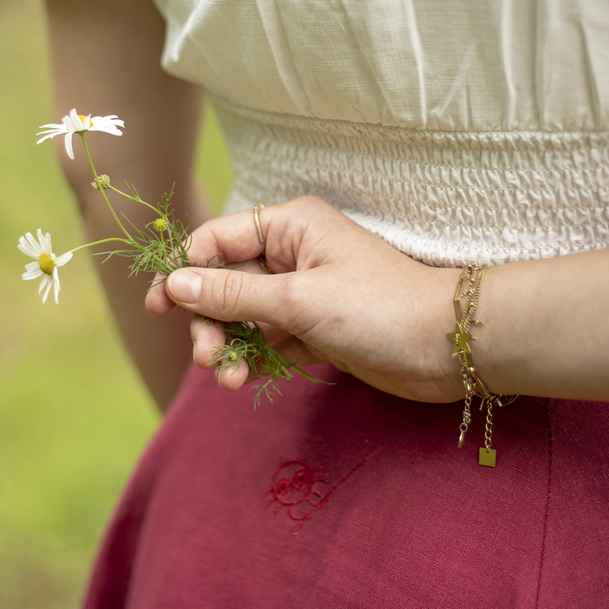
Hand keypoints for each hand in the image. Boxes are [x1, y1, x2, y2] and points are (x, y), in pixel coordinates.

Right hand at [146, 196, 463, 402]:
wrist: (445, 349)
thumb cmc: (377, 309)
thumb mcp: (298, 300)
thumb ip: (233, 293)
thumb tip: (175, 283)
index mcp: (289, 228)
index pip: (217, 240)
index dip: (185, 271)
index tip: (162, 308)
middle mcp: (292, 255)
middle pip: (225, 283)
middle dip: (209, 320)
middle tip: (206, 357)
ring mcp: (301, 293)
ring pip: (243, 316)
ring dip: (228, 346)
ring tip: (228, 378)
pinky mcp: (311, 327)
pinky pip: (266, 340)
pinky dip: (252, 359)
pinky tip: (244, 380)